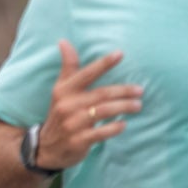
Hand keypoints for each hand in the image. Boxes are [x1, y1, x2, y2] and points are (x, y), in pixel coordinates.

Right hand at [35, 40, 142, 170]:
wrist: (46, 146)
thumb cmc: (60, 112)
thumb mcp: (60, 90)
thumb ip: (68, 67)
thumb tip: (63, 41)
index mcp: (64, 90)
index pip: (86, 74)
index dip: (103, 63)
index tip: (120, 54)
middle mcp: (67, 105)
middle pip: (101, 94)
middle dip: (123, 91)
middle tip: (140, 90)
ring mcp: (72, 124)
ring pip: (103, 112)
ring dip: (123, 107)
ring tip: (137, 105)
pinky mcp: (78, 141)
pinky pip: (100, 133)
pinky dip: (114, 128)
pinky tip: (123, 124)